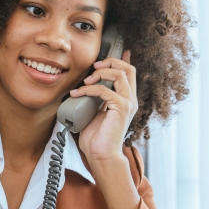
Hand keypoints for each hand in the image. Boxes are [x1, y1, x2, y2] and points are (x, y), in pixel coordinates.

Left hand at [69, 50, 137, 167]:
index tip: (111, 52)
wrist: (101, 156)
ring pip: (120, 74)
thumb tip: (82, 88)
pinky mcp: (121, 108)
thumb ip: (93, 99)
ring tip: (85, 81)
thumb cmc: (96, 139)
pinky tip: (78, 93)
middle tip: (94, 67)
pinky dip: (90, 89)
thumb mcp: (93, 112)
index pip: (129, 73)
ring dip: (100, 73)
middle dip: (110, 62)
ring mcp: (128, 103)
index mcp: (125, 100)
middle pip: (128, 68)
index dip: (122, 59)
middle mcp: (130, 100)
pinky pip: (106, 90)